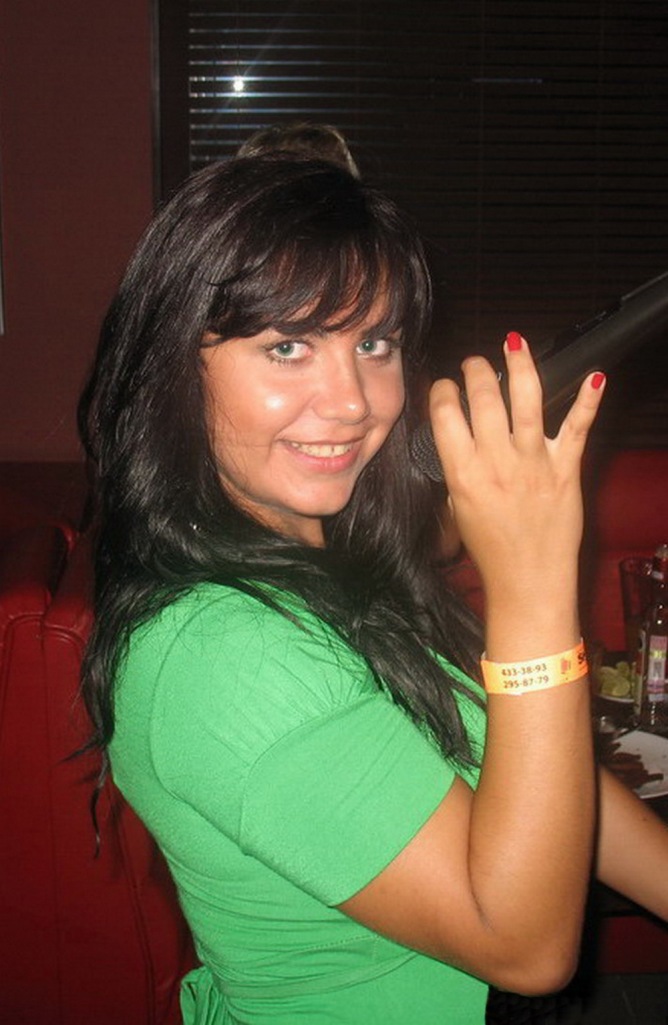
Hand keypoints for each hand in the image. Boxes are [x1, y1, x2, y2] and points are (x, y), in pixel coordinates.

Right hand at [429, 333, 604, 653]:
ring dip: (520, 364)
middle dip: (475, 370)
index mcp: (463, 474)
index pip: (445, 414)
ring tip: (513, 343)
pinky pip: (578, 428)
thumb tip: (457, 437)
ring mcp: (533, 464)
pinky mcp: (566, 470)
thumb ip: (457, 470)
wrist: (528, 582)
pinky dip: (589, 400)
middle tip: (474, 364)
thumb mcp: (457, 510)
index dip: (441, 391)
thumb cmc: (491, 551)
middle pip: (482, 398)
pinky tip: (596, 375)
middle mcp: (497, 463)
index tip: (445, 387)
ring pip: (527, 400)